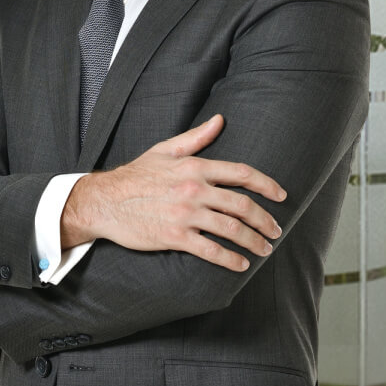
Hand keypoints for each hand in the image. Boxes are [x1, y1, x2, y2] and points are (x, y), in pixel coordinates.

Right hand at [61, 114, 286, 271]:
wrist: (104, 200)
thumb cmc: (134, 175)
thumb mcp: (164, 150)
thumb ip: (196, 137)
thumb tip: (220, 120)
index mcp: (194, 166)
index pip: (241, 173)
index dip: (266, 185)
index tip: (281, 196)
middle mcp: (194, 189)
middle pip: (242, 205)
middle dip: (264, 220)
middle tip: (275, 231)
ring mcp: (185, 214)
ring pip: (231, 229)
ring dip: (253, 242)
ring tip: (263, 250)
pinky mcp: (174, 236)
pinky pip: (211, 250)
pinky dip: (230, 259)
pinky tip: (240, 265)